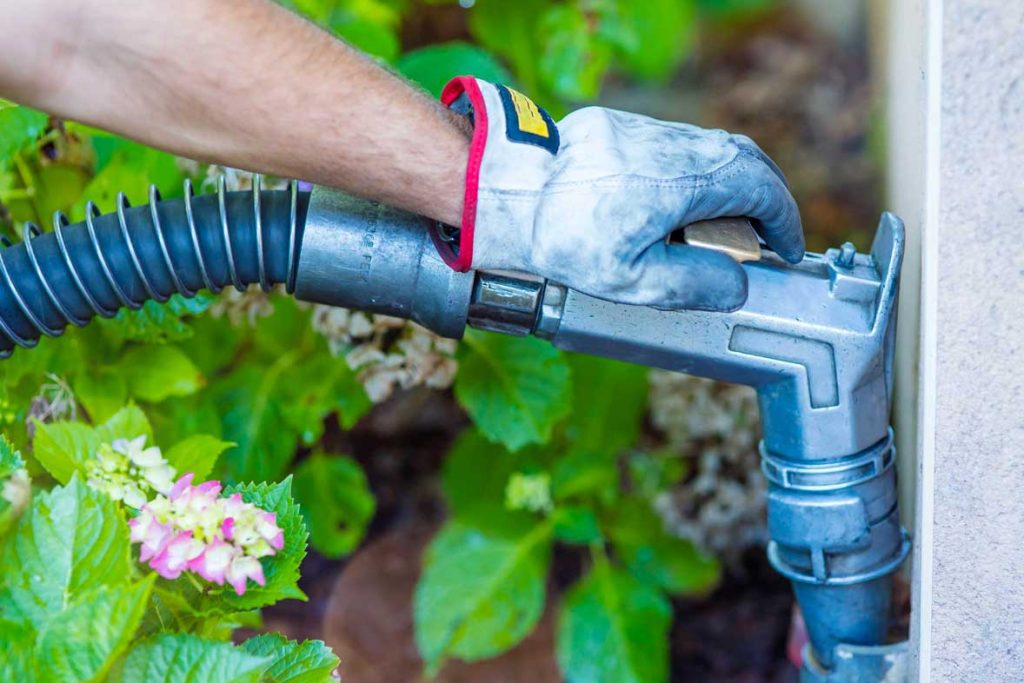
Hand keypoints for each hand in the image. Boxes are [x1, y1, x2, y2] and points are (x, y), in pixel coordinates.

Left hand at [432, 77, 803, 310]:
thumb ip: (693, 284)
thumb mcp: (633, 281)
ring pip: (708, 149)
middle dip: (763, 199)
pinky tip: (677, 205)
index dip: (782, 222)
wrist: (506, 195)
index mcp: (684, 180)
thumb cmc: (564, 241)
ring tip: (721, 228)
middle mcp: (672, 145)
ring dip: (727, 184)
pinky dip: (691, 172)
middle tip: (764, 238)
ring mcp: (645, 130)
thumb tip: (736, 286)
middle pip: (742, 159)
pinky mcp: (618, 126)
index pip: (760, 190)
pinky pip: (673, 146)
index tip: (786, 249)